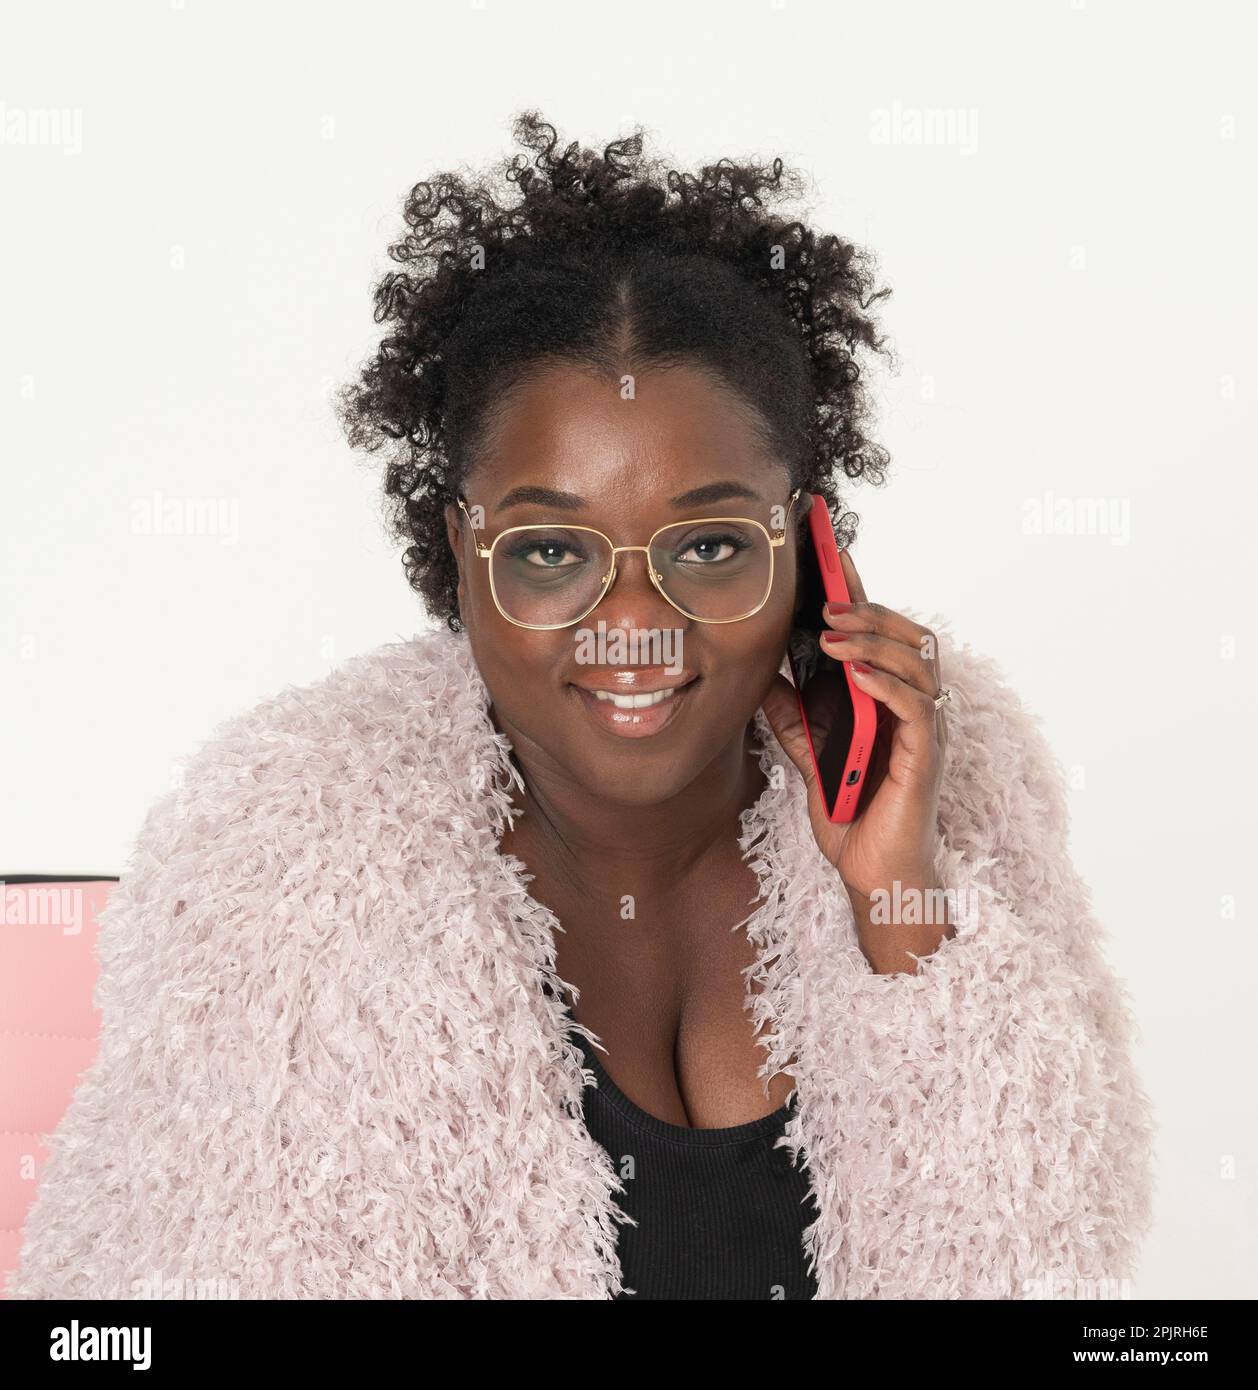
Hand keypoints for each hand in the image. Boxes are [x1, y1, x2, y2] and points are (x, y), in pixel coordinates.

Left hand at [760, 548, 952, 969]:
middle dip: (867, 609)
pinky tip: (856, 675)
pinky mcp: (927, 757)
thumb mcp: (809, 754)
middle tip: (825, 600)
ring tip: (831, 633)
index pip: (881, 632)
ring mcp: (926, 729)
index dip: (861, 591)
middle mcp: (915, 704)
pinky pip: (918, 708)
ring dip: (873, 640)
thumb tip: (759, 674)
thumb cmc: (851, 811)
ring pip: (917, 662)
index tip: (831, 555)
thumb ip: (792, 714)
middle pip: (908, 633)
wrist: (870, 872)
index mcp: (889, 696)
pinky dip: (888, 685)